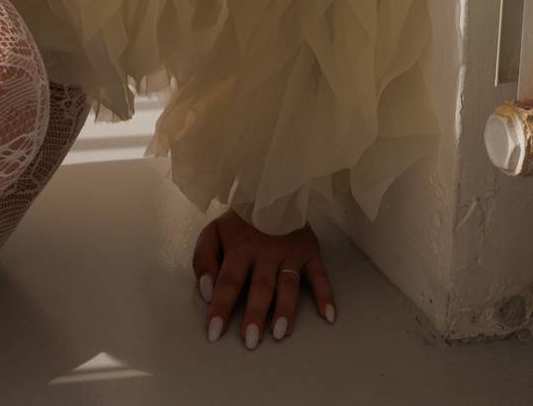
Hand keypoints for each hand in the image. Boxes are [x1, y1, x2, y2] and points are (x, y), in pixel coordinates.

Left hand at [192, 208, 336, 347]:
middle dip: (255, 314)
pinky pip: (320, 274)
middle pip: (260, 286)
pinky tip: (327, 315)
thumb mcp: (213, 232)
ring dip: (285, 309)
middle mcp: (265, 251)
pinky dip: (326, 294)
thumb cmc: (240, 222)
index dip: (220, 306)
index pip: (228, 281)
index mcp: (240, 247)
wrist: (270, 191)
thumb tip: (207, 291)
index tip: (214, 332)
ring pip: (288, 284)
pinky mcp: (310, 250)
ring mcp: (290, 252)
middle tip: (250, 341)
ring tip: (280, 333)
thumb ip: (204, 260)